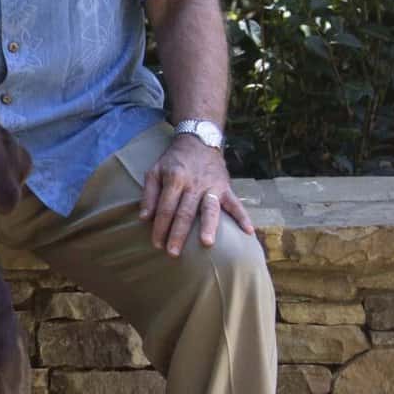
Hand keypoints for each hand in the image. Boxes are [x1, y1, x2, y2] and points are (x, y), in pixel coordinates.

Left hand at [138, 134, 253, 254]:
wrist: (198, 141)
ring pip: (210, 208)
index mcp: (175, 179)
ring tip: (207, 243)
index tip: (156, 244)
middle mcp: (194, 183)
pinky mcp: (225, 187)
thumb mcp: (155, 171)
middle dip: (178, 233)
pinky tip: (248, 231)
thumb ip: (149, 194)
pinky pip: (235, 203)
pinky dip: (243, 217)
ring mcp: (212, 186)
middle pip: (185, 212)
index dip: (160, 226)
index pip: (166, 207)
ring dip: (208, 226)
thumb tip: (144, 218)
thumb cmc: (173, 161)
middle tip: (173, 253)